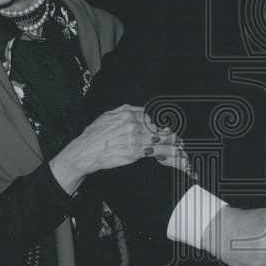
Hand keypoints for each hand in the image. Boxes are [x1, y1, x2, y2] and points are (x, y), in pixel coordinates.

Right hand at [51, 105, 178, 193]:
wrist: (85, 152)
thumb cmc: (93, 136)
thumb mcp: (107, 116)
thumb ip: (125, 111)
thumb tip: (140, 111)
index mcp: (127, 113)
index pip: (149, 117)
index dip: (158, 125)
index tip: (164, 130)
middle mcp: (133, 123)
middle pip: (157, 127)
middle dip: (169, 134)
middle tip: (178, 140)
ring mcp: (135, 138)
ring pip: (160, 139)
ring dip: (172, 143)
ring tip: (181, 147)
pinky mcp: (135, 152)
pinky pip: (156, 151)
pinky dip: (167, 153)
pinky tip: (174, 155)